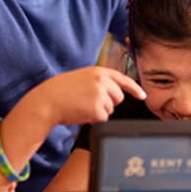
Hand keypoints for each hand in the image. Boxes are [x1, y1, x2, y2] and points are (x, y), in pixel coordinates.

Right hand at [27, 66, 145, 125]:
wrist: (48, 100)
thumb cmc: (61, 91)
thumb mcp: (81, 78)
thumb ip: (98, 81)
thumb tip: (113, 92)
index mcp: (98, 72)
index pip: (123, 79)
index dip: (135, 88)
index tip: (142, 95)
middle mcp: (102, 81)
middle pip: (119, 97)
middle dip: (108, 103)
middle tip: (89, 102)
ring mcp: (100, 94)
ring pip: (111, 109)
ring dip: (99, 111)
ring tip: (82, 106)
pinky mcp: (98, 108)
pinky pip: (103, 118)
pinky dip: (94, 119)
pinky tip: (82, 113)